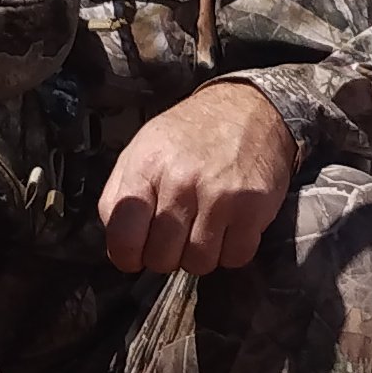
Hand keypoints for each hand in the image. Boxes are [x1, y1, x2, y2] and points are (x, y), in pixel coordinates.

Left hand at [97, 79, 297, 275]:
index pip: (124, 237)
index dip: (127, 256)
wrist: (249, 108)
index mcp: (146, 167)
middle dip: (166, 255)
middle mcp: (181, 182)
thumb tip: (118, 243)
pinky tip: (229, 226)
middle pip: (162, 258)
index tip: (135, 254)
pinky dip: (231, 250)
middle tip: (176, 235)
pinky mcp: (253, 208)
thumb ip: (119, 195)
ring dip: (200, 254)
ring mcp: (219, 197)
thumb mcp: (141, 149)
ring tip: (203, 227)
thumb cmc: (190, 134)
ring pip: (199, 264)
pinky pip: (235, 257)